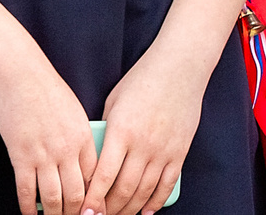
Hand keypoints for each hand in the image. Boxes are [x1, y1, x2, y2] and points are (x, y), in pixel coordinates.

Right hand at [0, 53, 94, 214]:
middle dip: (78, 213)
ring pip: (54, 198)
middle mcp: (68, 149)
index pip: (96, 177)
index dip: (97, 198)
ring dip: (55, 214)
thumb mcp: (75, 112)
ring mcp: (44, 154)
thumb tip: (83, 161)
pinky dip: (28, 207)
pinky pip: (26, 191)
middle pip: (78, 193)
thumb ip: (80, 137)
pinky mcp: (21, 156)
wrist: (21, 75)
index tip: (96, 210)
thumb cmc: (48, 89)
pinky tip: (29, 214)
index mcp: (85, 136)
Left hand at [88, 42, 211, 214]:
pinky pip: (167, 184)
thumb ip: (106, 132)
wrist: (181, 66)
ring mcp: (164, 149)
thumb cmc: (143, 79)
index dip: (92, 200)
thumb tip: (96, 160)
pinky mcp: (180, 150)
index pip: (103, 177)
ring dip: (129, 209)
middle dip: (109, 210)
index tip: (84, 214)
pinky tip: (146, 211)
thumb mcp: (114, 104)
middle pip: (123, 190)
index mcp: (122, 132)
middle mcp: (143, 144)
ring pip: (144, 191)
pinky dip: (155, 201)